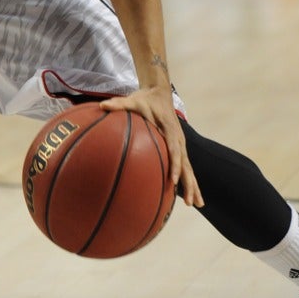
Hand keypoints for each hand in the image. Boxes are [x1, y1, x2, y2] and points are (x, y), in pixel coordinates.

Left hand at [100, 86, 203, 207]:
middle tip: (190, 202)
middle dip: (189, 184)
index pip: (175, 150)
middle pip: (186, 164)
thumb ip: (119, 104)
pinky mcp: (177, 146)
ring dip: (193, 185)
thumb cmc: (145, 98)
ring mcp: (180, 144)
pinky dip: (187, 179)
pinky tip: (187, 194)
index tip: (174, 181)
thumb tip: (102, 105)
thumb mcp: (132, 100)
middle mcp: (179, 139)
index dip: (175, 166)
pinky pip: (183, 165)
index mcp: (171, 129)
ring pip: (188, 168)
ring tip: (196, 204)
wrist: (159, 92)